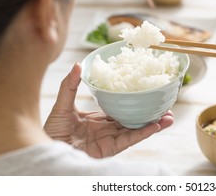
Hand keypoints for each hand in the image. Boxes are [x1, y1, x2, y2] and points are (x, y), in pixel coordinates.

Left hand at [43, 63, 173, 157]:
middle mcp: (107, 129)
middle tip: (165, 103)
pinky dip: (144, 133)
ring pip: (136, 129)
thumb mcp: (62, 105)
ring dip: (153, 123)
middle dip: (149, 112)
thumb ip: (70, 86)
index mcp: (98, 119)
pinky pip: (130, 139)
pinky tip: (157, 125)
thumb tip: (79, 64)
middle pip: (133, 119)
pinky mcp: (111, 149)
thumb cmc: (51, 132)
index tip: (145, 90)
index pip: (120, 108)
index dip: (133, 100)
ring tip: (170, 115)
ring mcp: (110, 139)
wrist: (46, 150)